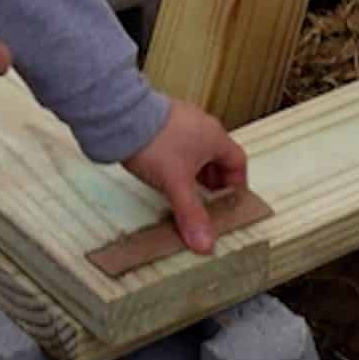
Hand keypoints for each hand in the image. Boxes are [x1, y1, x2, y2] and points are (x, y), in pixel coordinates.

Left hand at [121, 101, 250, 253]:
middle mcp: (202, 125)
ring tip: (184, 192)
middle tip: (206, 203)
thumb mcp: (177, 183)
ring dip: (193, 173)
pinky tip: (164, 175)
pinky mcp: (162, 122)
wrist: (120, 117)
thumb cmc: (154, 142)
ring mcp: (181, 121)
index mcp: (215, 137)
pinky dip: (177, 163)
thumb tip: (205, 243)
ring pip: (196, 151)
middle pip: (217, 158)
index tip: (229, 203)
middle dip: (213, 183)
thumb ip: (191, 214)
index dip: (235, 185)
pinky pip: (178, 145)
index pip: (238, 162)